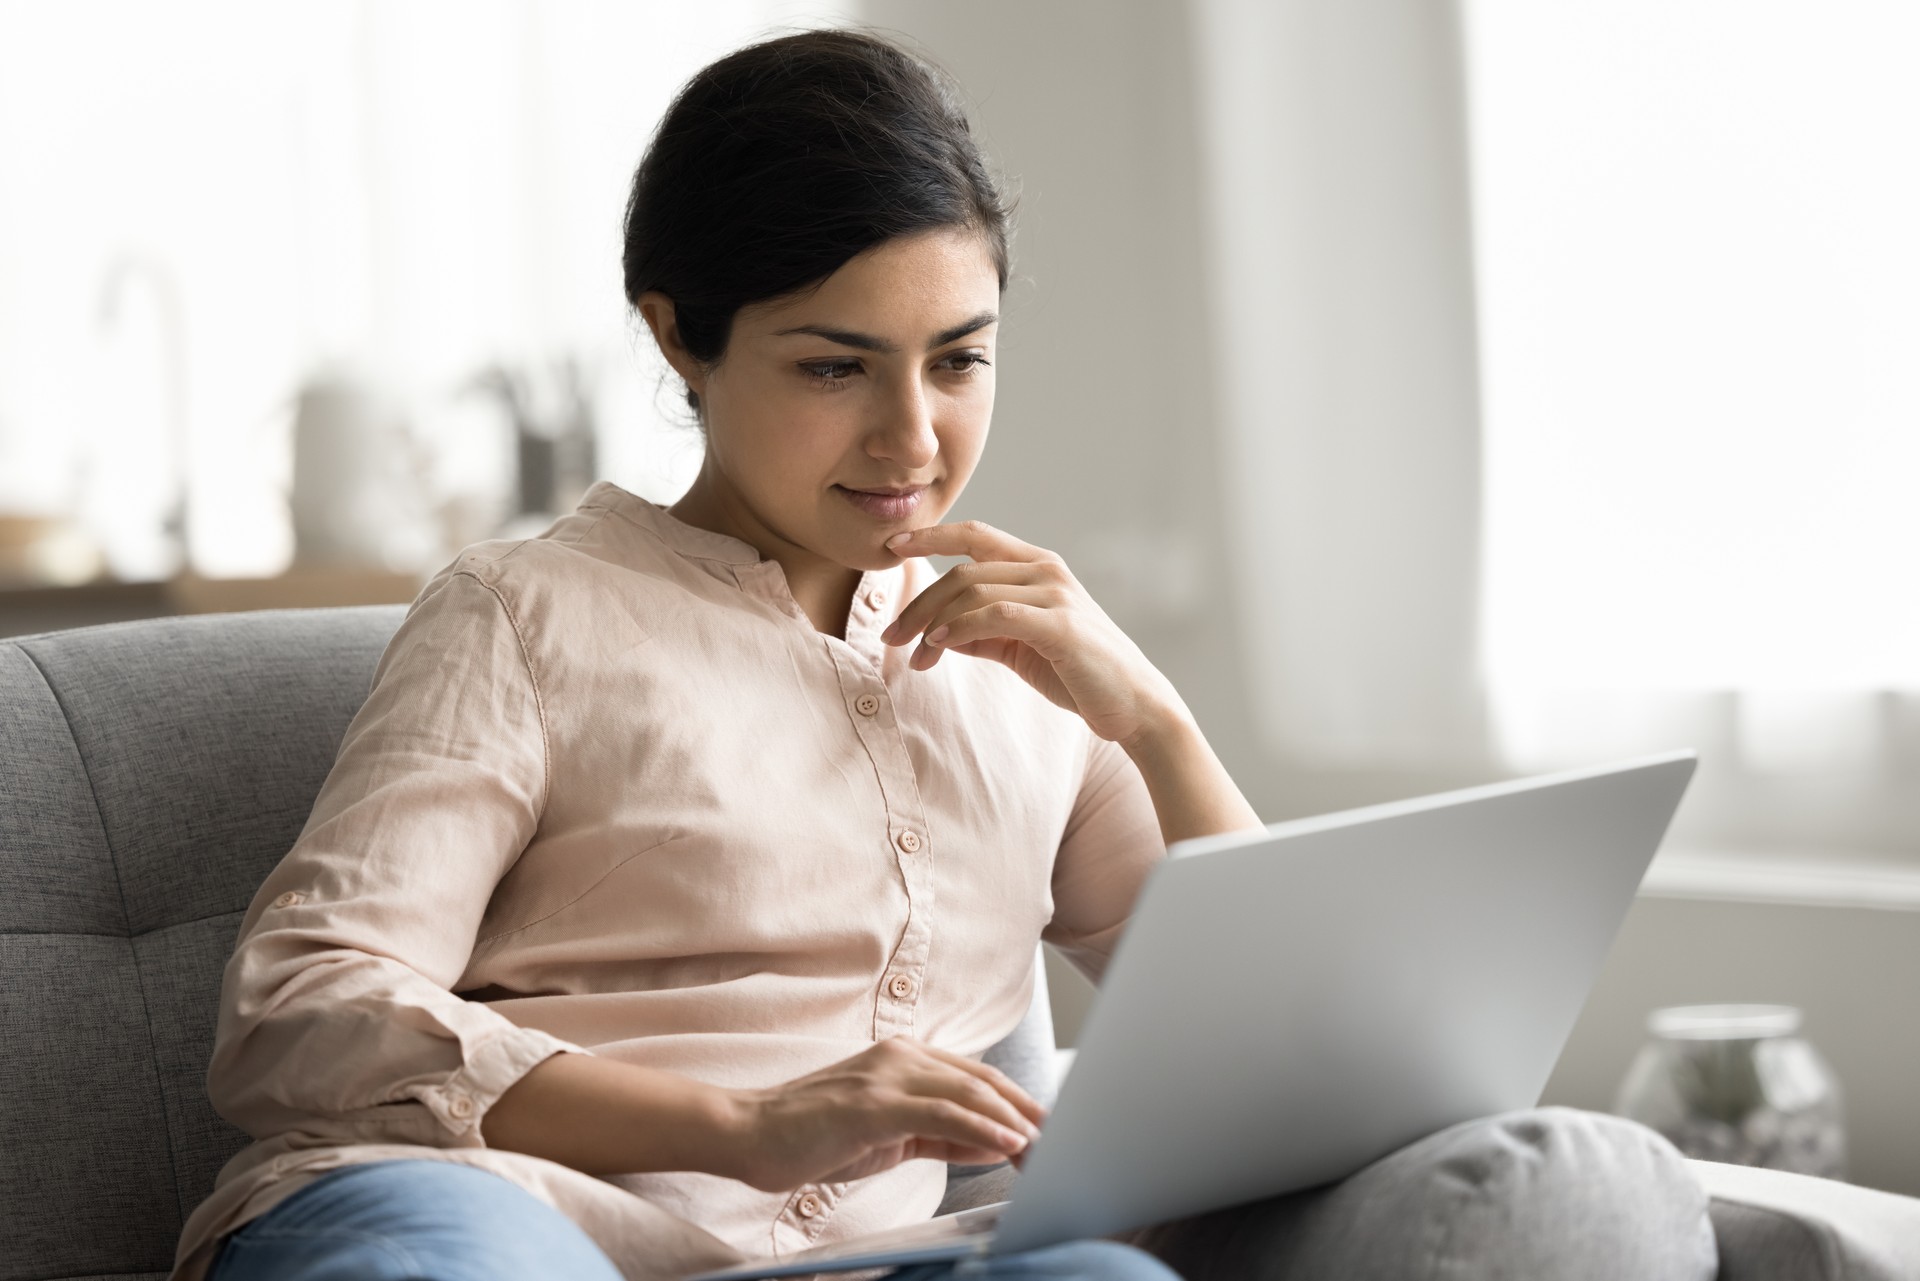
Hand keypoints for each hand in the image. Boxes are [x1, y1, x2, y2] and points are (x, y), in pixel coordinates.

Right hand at [722, 1036, 1045, 1191]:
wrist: (750, 1133)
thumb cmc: (813, 1136)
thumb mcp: (888, 1135)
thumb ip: (939, 1134)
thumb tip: (993, 1142)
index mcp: (902, 1058)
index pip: (974, 1077)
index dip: (1016, 1101)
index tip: (1048, 1125)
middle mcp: (901, 1056)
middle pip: (982, 1080)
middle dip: (1026, 1110)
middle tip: (1062, 1138)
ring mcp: (887, 1076)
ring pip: (969, 1093)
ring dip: (1014, 1121)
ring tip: (1046, 1146)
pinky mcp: (876, 1105)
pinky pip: (944, 1115)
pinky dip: (983, 1129)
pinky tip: (1010, 1144)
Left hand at [881, 520, 1189, 747]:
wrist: (1134, 707)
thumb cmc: (1078, 674)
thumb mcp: (1020, 647)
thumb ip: (982, 632)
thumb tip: (935, 630)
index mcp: (1039, 566)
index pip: (975, 535)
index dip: (931, 535)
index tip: (892, 546)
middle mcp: (1047, 571)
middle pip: (962, 570)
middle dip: (918, 602)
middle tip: (891, 636)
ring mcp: (1056, 595)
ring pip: (972, 591)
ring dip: (931, 623)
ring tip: (914, 656)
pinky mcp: (1060, 625)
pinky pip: (994, 615)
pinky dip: (958, 628)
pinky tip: (938, 645)